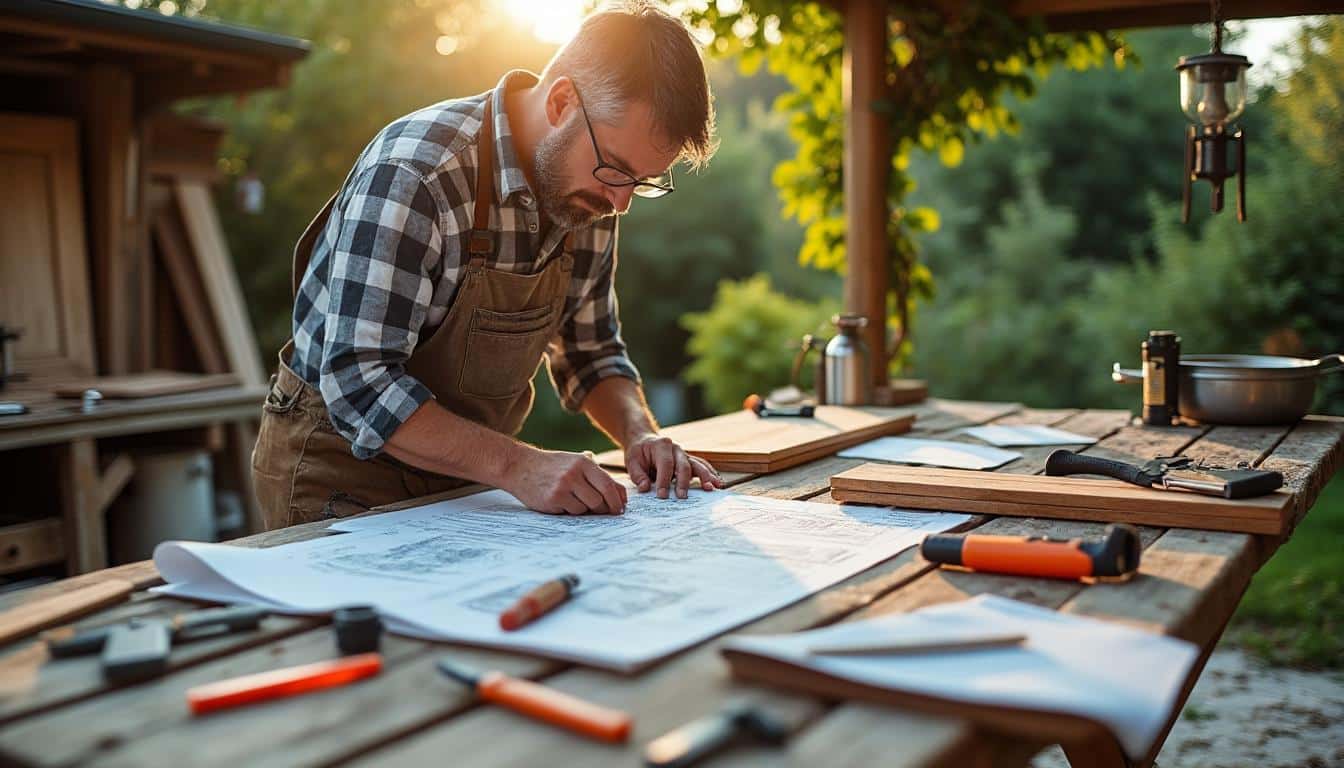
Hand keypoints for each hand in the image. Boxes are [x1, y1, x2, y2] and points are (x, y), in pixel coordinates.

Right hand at [504, 447, 626, 514]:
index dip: (617, 500)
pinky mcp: (553, 499)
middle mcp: (575, 473)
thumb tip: (622, 495)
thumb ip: (597, 475)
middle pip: (600, 500)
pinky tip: (562, 503)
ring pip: (586, 509)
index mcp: (584, 462)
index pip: (608, 485)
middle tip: (602, 512)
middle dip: (604, 509)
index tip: (620, 509)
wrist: (519, 466)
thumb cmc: (551, 466)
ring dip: (585, 510)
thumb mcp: (575, 462)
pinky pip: (571, 512)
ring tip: (575, 502)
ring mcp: (563, 486)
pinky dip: (571, 511)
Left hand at [625, 433, 721, 498]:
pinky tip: (717, 484)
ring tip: (712, 488)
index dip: (664, 480)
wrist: (645, 441)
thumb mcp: (632, 461)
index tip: (662, 496)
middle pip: (684, 465)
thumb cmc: (639, 452)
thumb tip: (644, 488)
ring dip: (706, 476)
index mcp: (661, 446)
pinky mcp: (689, 461)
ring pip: (698, 465)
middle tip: (682, 497)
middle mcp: (676, 449)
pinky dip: (710, 474)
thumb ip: (637, 475)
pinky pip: (702, 466)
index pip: (665, 464)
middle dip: (683, 482)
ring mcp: (685, 455)